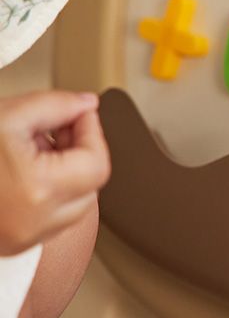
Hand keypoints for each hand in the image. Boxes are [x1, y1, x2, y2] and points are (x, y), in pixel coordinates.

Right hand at [0, 91, 110, 254]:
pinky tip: (24, 171)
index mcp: (37, 190)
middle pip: (91, 185)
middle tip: (58, 128)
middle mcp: (32, 224)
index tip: (78, 113)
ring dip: (68, 174)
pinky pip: (50, 220)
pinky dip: (50, 195)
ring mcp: (20, 239)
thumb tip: (86, 105)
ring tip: (36, 149)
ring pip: (74, 206)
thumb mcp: (11, 115)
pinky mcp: (9, 245)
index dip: (91, 131)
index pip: (98, 162)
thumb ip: (58, 105)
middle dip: (81, 152)